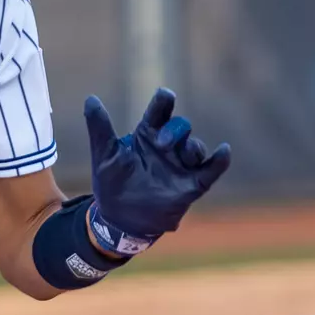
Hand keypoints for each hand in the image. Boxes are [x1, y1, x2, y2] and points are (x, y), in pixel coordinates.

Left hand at [83, 88, 230, 244]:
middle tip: (160, 142)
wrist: (120, 220)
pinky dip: (220, 160)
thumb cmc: (112, 185)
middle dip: (175, 129)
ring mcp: (180, 165)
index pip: (160, 112)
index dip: (164, 101)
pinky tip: (224, 151)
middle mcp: (167, 147)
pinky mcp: (191, 185)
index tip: (165, 95)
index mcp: (147, 135)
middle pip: (181, 127)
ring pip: (196, 148)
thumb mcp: (104, 155)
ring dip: (193, 147)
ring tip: (185, 152)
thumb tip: (91, 99)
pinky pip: (211, 170)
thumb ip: (100, 128)